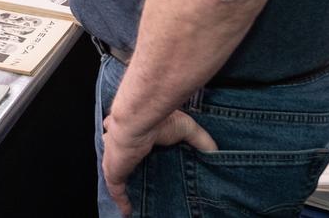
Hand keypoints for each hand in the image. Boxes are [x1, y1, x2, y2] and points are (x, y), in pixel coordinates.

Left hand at [101, 109, 216, 215]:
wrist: (138, 120)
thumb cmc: (161, 121)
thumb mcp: (188, 129)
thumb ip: (201, 141)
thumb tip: (216, 153)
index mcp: (143, 136)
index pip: (144, 152)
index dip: (151, 161)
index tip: (163, 174)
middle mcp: (128, 148)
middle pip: (133, 166)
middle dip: (141, 177)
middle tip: (156, 194)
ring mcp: (118, 160)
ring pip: (123, 178)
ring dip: (131, 188)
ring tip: (143, 203)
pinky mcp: (113, 171)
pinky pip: (116, 190)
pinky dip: (121, 201)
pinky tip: (127, 211)